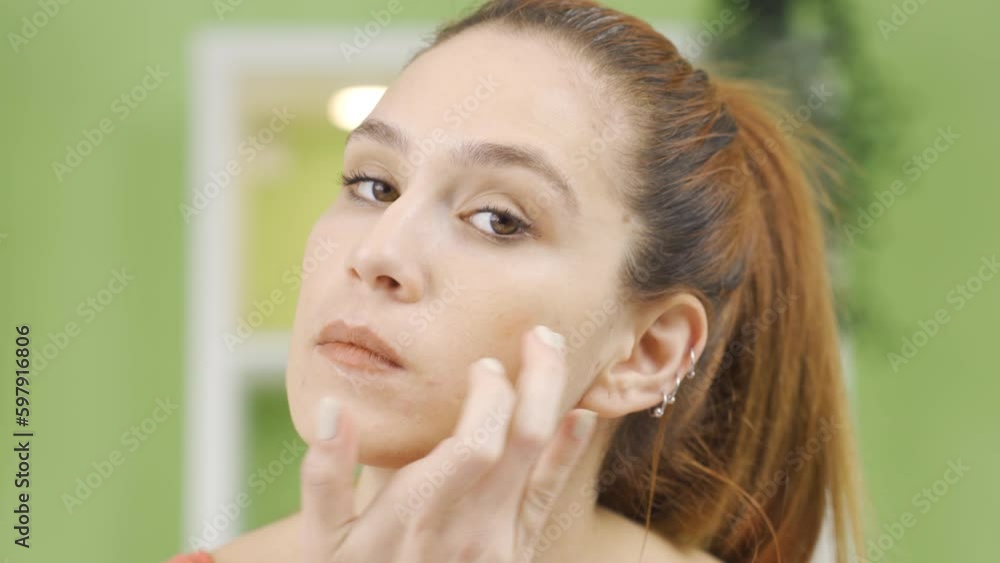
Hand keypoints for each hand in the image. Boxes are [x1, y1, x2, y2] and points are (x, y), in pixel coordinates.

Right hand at [299, 324, 597, 561]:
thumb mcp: (322, 541)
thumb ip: (325, 475)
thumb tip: (332, 408)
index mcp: (415, 515)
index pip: (476, 442)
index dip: (490, 395)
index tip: (483, 363)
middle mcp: (467, 528)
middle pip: (520, 439)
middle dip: (537, 377)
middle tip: (539, 333)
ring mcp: (498, 543)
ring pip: (541, 460)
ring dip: (553, 399)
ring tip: (551, 352)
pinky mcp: (516, 552)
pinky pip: (549, 496)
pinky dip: (567, 452)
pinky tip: (580, 415)